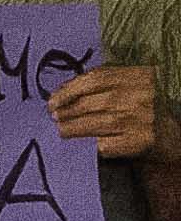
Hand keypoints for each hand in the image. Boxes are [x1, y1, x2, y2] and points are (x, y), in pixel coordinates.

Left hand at [49, 63, 164, 159]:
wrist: (174, 136)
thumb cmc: (146, 108)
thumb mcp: (133, 86)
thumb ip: (105, 82)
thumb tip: (62, 90)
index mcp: (140, 76)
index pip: (95, 79)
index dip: (68, 90)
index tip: (53, 100)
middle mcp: (141, 96)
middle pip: (91, 102)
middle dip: (67, 111)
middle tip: (54, 116)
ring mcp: (141, 119)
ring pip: (94, 123)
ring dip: (72, 128)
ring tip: (61, 129)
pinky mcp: (140, 142)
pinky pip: (105, 144)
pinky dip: (92, 144)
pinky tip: (86, 144)